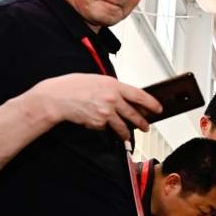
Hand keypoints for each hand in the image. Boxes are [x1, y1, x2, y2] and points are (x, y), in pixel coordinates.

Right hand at [31, 73, 161, 139]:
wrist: (57, 98)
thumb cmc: (74, 86)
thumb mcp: (96, 80)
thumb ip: (112, 88)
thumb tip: (123, 96)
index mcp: (113, 85)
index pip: (139, 95)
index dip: (151, 103)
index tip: (158, 108)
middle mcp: (112, 99)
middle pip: (133, 113)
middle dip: (142, 122)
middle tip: (146, 126)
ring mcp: (106, 113)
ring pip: (122, 125)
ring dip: (127, 132)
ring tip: (128, 135)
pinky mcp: (98, 123)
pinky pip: (106, 127)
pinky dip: (105, 127)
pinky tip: (98, 123)